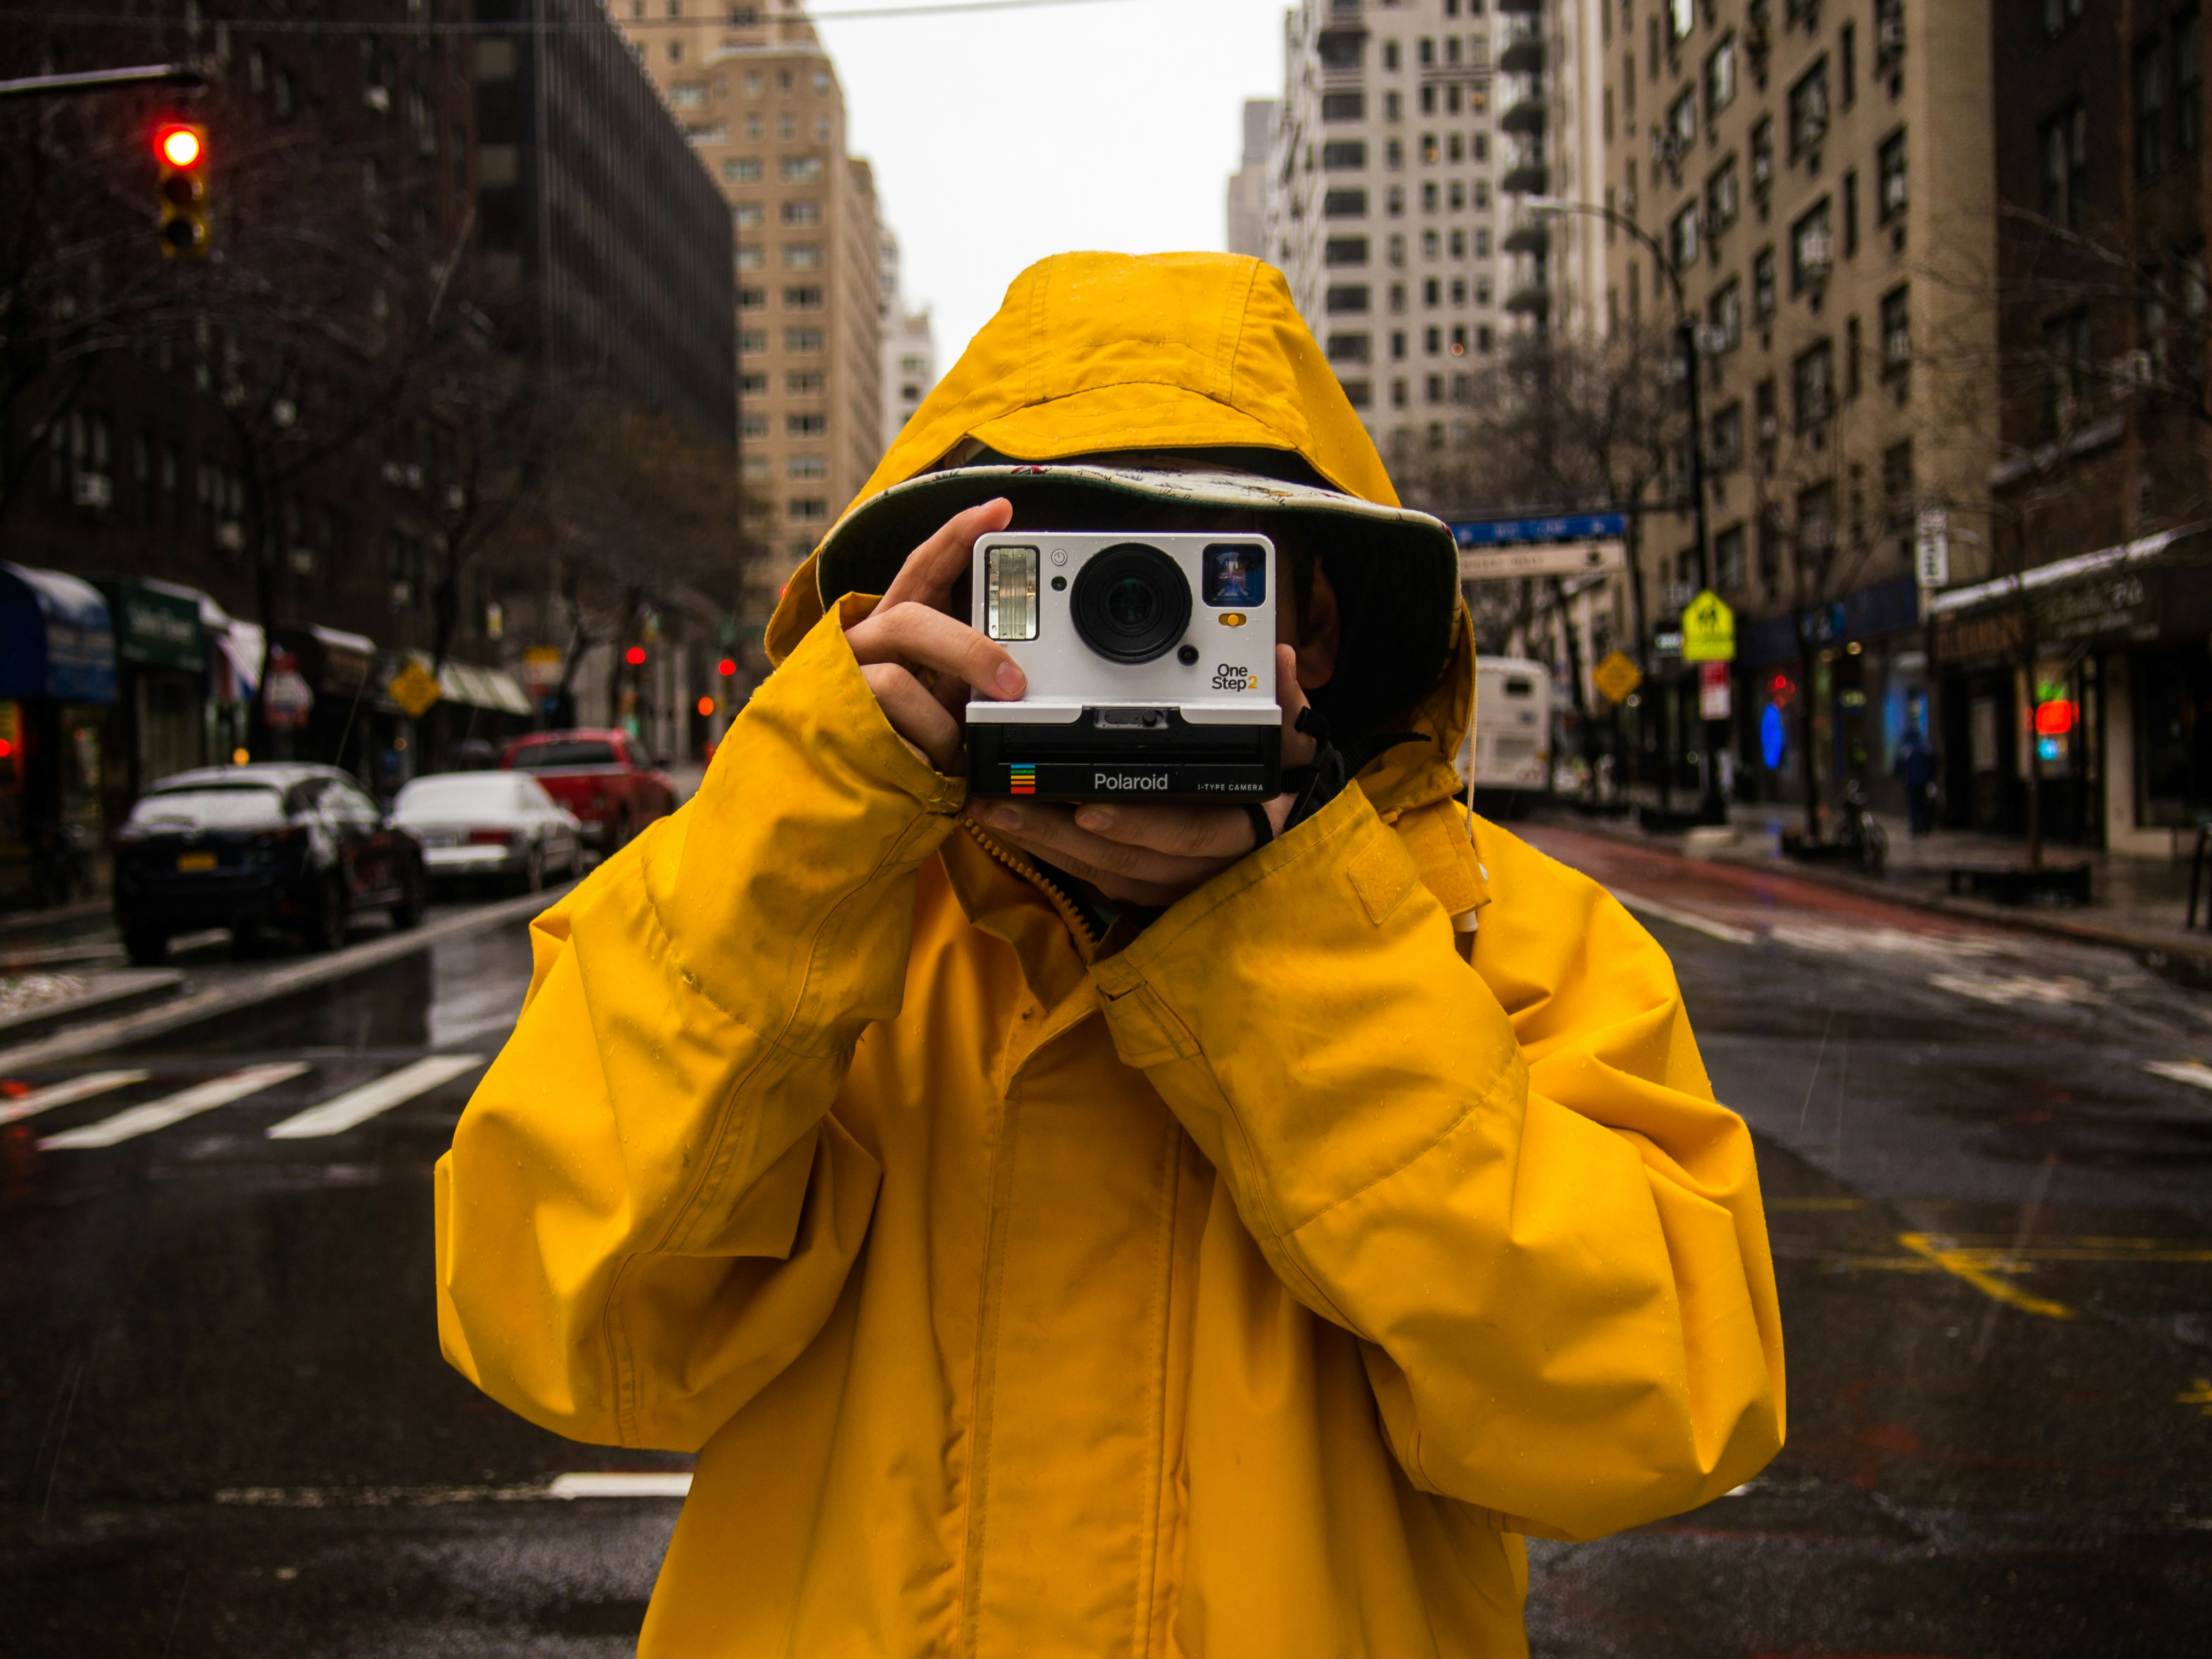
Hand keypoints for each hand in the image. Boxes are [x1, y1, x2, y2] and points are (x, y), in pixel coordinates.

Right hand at [845, 498, 1023, 771]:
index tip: (1000, 511)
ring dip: (942, 730)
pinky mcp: (830, 726)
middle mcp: (859, 645)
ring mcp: (841, 683)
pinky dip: (919, 761)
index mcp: (891, 630)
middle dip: (970, 651)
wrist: (820, 794)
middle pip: (912, 620)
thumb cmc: (893, 743)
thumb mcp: (937, 703)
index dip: (958, 536)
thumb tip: (1018, 678)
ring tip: (952, 757)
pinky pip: (890, 739)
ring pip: (897, 685)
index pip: (921, 570)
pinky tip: (920, 773)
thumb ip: (962, 680)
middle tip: (1014, 685)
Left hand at [966, 644, 1319, 907]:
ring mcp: (1173, 883)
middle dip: (1059, 837)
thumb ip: (1289, 702)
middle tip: (1004, 807)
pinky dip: (1052, 856)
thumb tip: (1283, 658)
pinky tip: (1014, 830)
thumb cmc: (1283, 788)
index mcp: (1240, 828)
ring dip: (1043, 846)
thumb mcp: (1295, 745)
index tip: (1087, 810)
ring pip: (1101, 873)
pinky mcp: (1147, 887)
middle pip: (1125, 861)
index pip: (1188, 833)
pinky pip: (1093, 879)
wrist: (1283, 836)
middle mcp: (1203, 866)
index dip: (1138, 825)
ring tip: (992, 812)